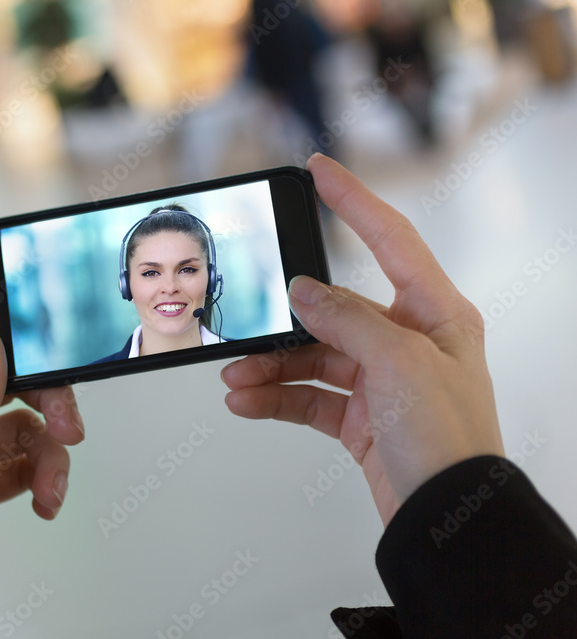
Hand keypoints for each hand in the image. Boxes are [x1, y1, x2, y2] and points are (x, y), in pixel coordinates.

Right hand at [221, 154, 503, 525]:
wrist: (447, 515)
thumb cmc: (451, 441)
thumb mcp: (399, 365)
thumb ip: (347, 320)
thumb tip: (305, 291)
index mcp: (434, 314)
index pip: (390, 239)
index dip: (353, 200)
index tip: (319, 171)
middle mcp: (407, 342)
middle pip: (332, 310)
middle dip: (284, 321)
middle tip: (247, 320)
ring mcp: (382, 380)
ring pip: (312, 356)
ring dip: (270, 366)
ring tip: (236, 377)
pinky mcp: (360, 417)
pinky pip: (308, 396)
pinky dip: (276, 397)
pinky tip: (248, 400)